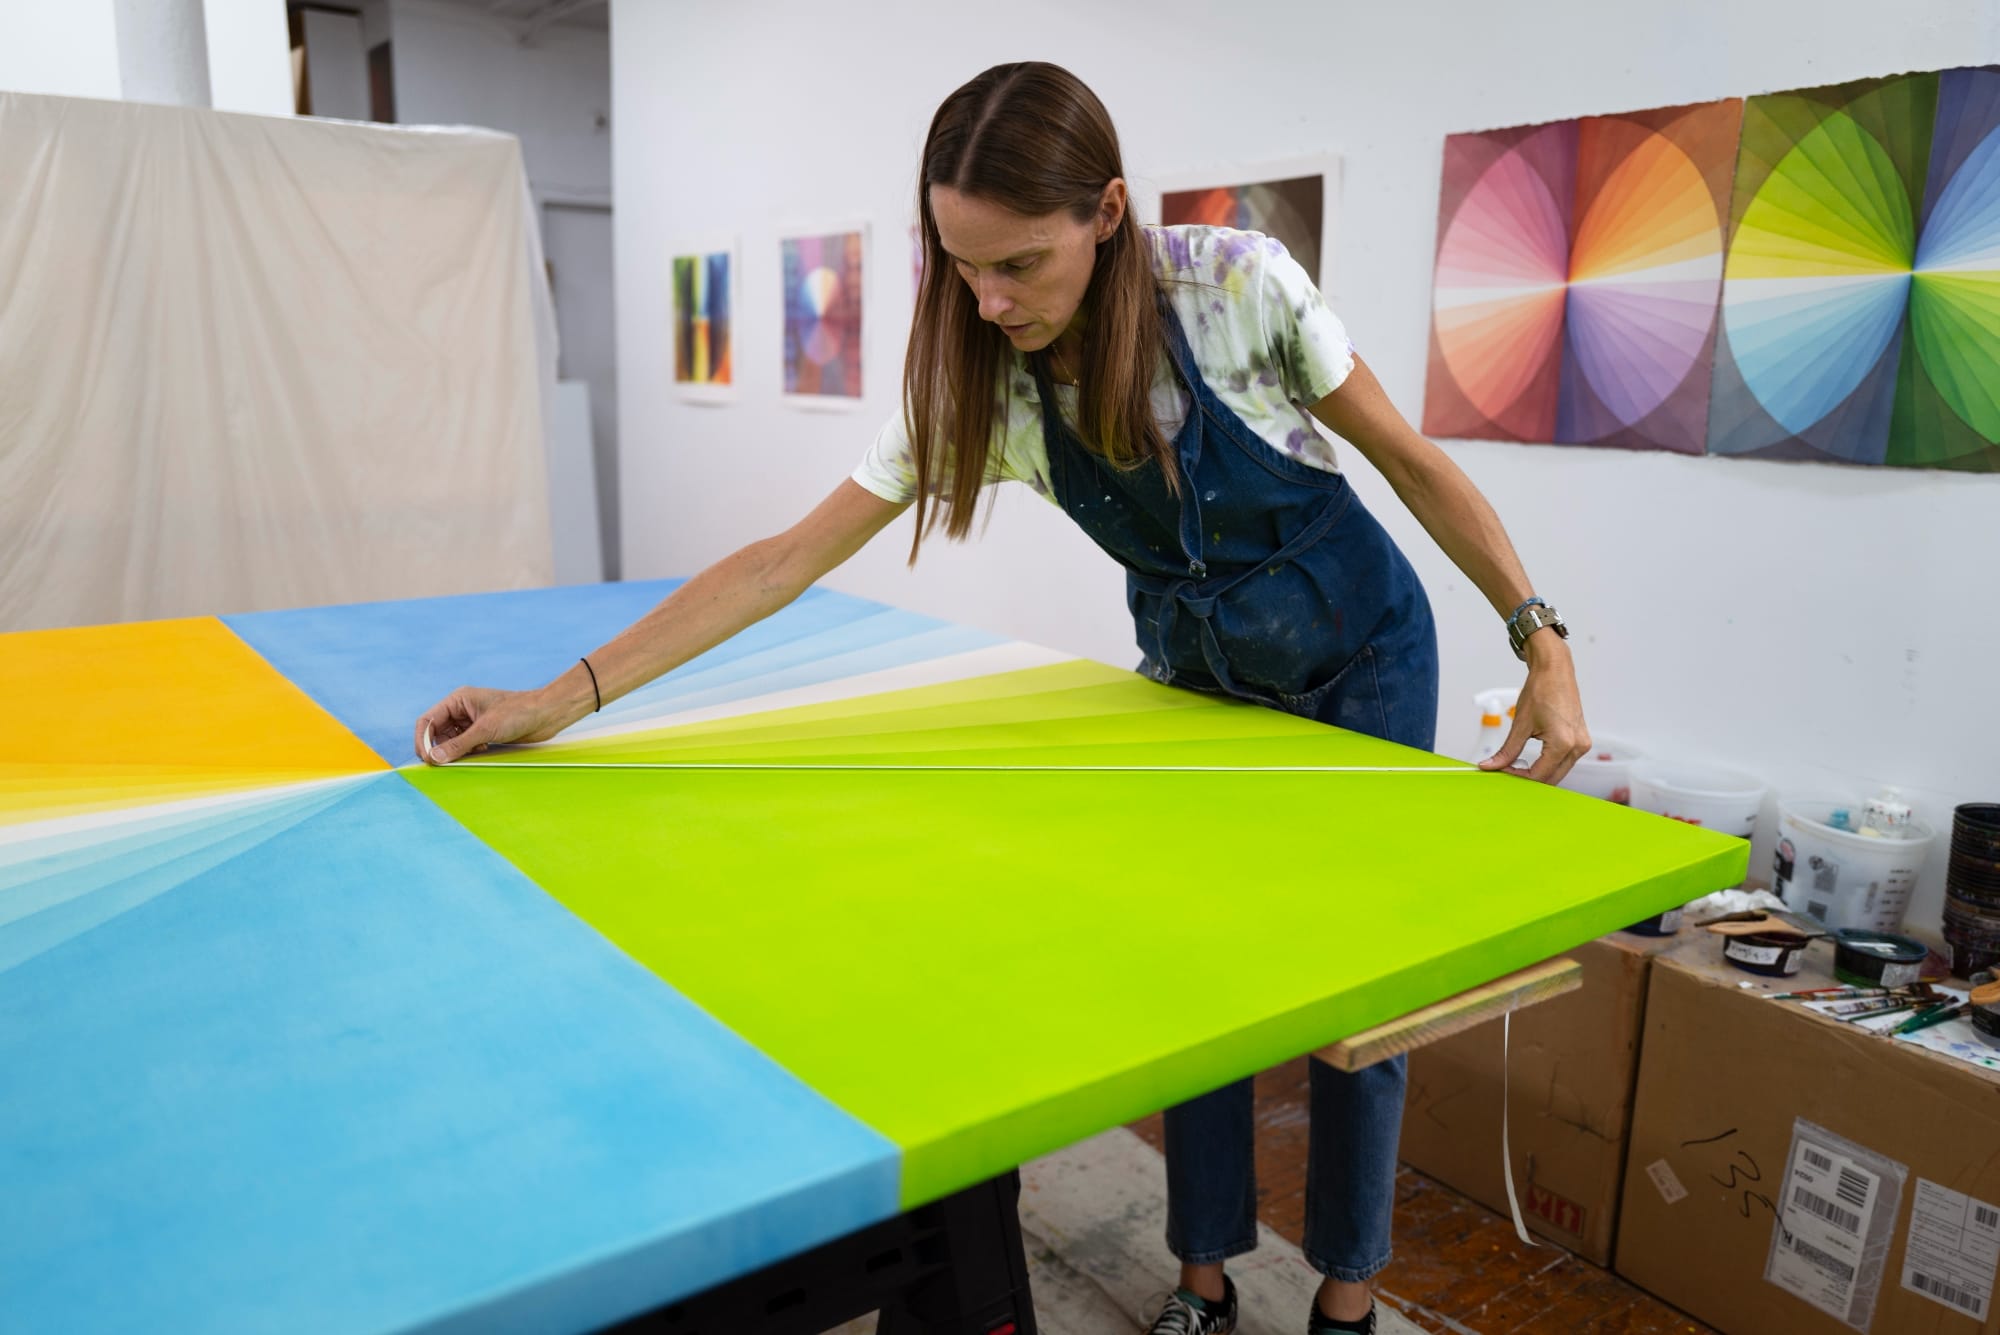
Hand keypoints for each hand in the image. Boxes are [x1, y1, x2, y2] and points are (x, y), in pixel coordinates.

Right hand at [413, 686, 567, 765]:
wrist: (547, 714)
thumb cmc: (519, 713)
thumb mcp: (486, 730)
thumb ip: (459, 744)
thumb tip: (435, 758)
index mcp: (458, 700)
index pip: (428, 720)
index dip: (423, 740)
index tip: (426, 758)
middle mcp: (462, 710)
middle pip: (437, 733)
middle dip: (438, 748)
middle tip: (441, 766)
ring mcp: (473, 722)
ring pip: (451, 741)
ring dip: (454, 752)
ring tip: (464, 758)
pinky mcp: (484, 733)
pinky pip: (465, 746)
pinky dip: (467, 753)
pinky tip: (480, 753)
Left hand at [1478, 636, 1589, 784]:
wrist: (1554, 671)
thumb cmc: (1542, 689)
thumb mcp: (1520, 724)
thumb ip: (1507, 751)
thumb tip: (1492, 765)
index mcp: (1564, 743)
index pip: (1538, 775)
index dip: (1517, 777)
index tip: (1501, 772)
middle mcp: (1578, 746)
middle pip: (1551, 778)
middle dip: (1528, 778)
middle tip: (1506, 771)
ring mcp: (1582, 744)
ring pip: (1558, 772)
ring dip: (1539, 772)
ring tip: (1516, 764)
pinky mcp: (1581, 740)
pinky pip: (1564, 761)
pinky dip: (1548, 764)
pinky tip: (1532, 759)